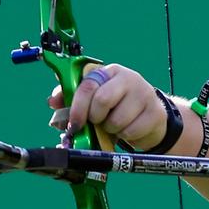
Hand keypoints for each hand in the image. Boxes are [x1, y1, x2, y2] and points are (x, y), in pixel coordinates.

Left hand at [47, 64, 168, 149]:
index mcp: (107, 72)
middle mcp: (127, 78)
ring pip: (116, 120)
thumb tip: (53, 101)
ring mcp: (143, 94)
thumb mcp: (94, 99)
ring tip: (114, 125)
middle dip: (95, 118)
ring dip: (111, 129)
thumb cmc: (116, 106)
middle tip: (98, 123)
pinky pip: (131, 131)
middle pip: (102, 101)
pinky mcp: (155, 112)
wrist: (149, 117)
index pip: (87, 85)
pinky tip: (128, 129)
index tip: (74, 124)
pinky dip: (125, 136)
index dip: (77, 107)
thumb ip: (71, 99)